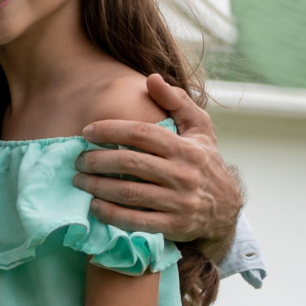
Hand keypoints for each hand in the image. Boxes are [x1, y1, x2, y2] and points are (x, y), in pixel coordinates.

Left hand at [75, 75, 240, 245]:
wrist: (227, 208)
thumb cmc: (206, 162)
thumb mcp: (200, 129)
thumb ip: (178, 102)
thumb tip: (152, 78)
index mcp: (186, 148)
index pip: (142, 134)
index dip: (111, 130)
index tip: (87, 132)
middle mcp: (183, 174)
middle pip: (130, 164)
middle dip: (97, 160)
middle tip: (78, 160)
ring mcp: (179, 202)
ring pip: (129, 193)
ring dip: (98, 187)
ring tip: (79, 181)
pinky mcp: (174, 226)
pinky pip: (135, 221)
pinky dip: (110, 214)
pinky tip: (94, 206)